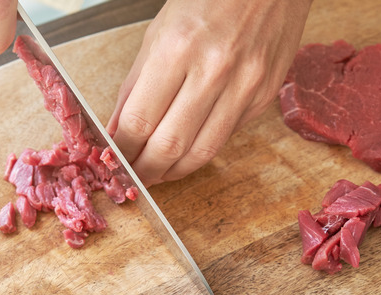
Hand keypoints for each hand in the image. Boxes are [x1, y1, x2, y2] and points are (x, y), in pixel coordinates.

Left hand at [106, 0, 311, 185]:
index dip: (124, 151)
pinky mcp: (265, 96)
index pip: (140, 121)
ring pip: (203, 152)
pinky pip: (227, 136)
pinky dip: (202, 150)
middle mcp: (213, 71)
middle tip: (135, 178)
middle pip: (170, 145)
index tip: (115, 161)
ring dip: (175, 171)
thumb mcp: (159, 31)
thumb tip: (119, 129)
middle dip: (146, 171)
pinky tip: (187, 151)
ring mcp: (245, 86)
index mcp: (177, 49)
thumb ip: (136, 85)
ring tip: (158, 174)